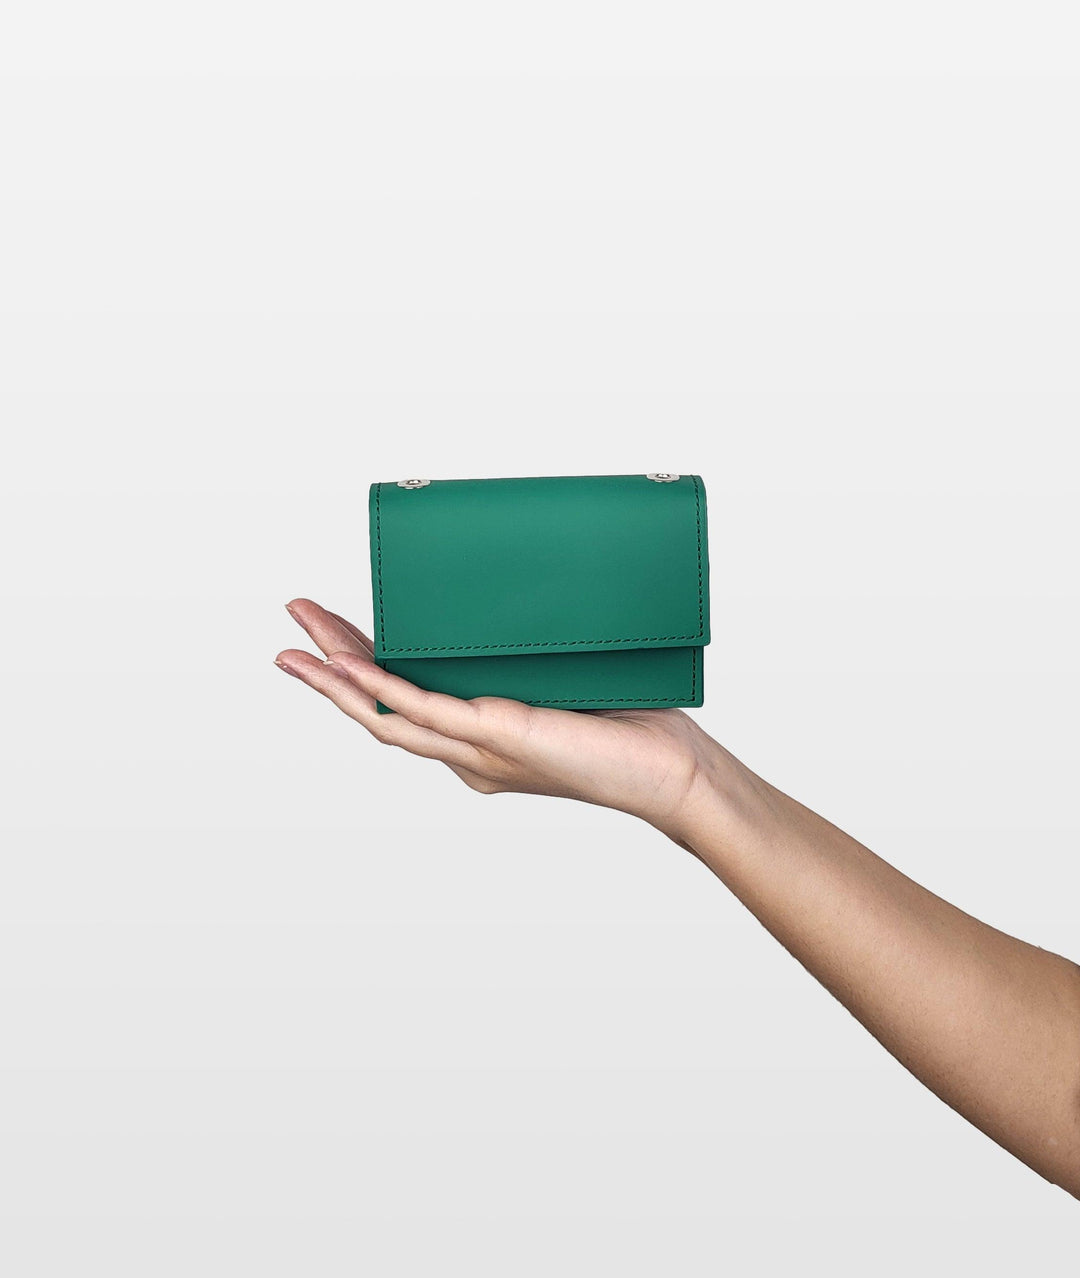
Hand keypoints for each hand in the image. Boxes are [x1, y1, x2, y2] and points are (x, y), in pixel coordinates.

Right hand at [275, 598, 733, 837]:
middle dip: (327, 667)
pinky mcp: (498, 739)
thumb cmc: (629, 725)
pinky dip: (380, 690)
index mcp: (477, 738)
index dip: (360, 666)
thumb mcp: (562, 679)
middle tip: (290, 623)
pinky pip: (425, 714)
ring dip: (334, 679)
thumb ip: (525, 654)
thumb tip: (512, 597)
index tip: (332, 631)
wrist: (670, 769)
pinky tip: (346, 668)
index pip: (404, 698)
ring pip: (386, 715)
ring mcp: (477, 749)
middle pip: (379, 707)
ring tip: (295, 642)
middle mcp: (467, 750)